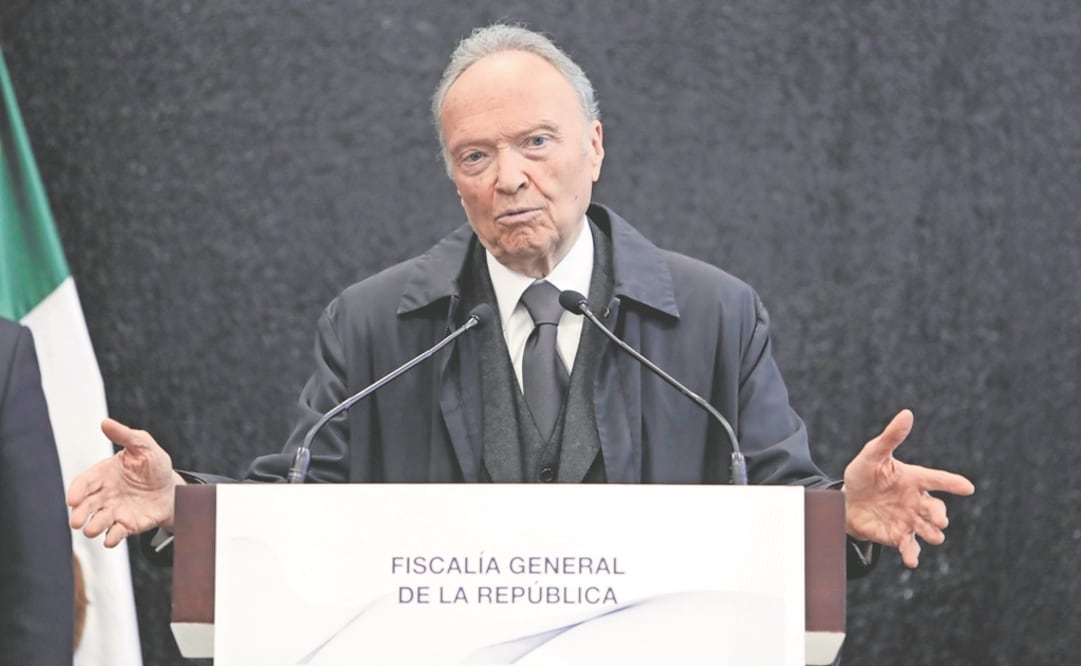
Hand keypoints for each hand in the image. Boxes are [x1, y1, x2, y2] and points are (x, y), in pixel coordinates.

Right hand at [67, 418, 182, 546]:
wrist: (172, 488)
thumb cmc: (153, 465)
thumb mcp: (144, 446)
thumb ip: (125, 435)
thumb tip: (105, 422)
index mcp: (104, 475)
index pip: (84, 483)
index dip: (76, 491)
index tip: (72, 500)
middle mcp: (105, 495)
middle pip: (87, 505)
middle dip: (80, 513)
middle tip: (76, 521)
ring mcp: (115, 511)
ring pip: (99, 521)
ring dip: (94, 526)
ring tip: (91, 530)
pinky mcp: (127, 525)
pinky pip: (116, 533)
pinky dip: (112, 538)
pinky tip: (110, 539)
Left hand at [843, 409, 974, 567]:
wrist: (845, 502)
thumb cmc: (863, 475)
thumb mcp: (873, 454)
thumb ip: (891, 437)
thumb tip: (907, 414)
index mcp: (914, 479)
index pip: (937, 479)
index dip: (952, 483)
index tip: (968, 487)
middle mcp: (917, 501)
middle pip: (936, 509)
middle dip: (940, 515)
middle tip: (939, 520)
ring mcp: (910, 520)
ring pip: (928, 531)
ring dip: (933, 534)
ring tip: (934, 536)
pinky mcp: (898, 536)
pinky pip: (910, 547)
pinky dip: (912, 555)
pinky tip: (912, 561)